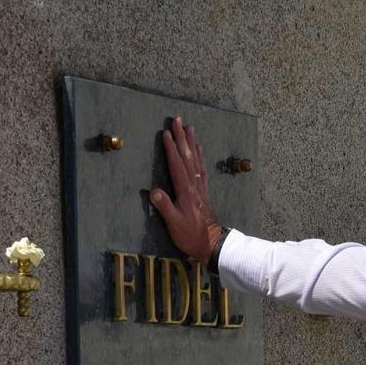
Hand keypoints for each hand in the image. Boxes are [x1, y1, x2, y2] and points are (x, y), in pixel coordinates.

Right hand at [151, 116, 221, 263]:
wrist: (212, 244)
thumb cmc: (190, 235)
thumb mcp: (174, 224)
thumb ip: (164, 207)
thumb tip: (153, 191)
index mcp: (186, 191)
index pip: (177, 165)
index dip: (171, 149)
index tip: (165, 133)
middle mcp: (194, 185)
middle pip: (188, 157)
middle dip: (182, 138)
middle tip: (178, 120)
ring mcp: (201, 187)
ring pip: (196, 160)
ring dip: (192, 143)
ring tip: (189, 128)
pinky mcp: (204, 192)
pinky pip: (202, 169)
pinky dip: (200, 156)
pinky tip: (199, 149)